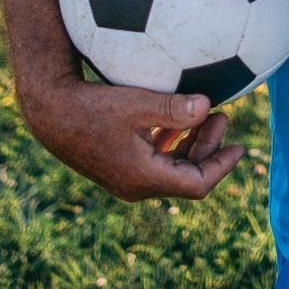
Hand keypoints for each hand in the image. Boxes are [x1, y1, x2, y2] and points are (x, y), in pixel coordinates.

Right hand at [19, 76, 244, 202]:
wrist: (48, 113)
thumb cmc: (92, 105)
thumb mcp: (136, 103)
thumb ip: (174, 108)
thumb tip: (207, 106)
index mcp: (145, 177)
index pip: (198, 184)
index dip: (222, 166)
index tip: (240, 147)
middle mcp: (137, 186)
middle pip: (187, 177)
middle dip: (209, 150)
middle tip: (221, 118)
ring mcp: (125, 179)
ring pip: (171, 170)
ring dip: (191, 146)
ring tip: (204, 115)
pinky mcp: (117, 168)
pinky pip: (154, 163)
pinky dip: (171, 145)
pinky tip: (174, 120)